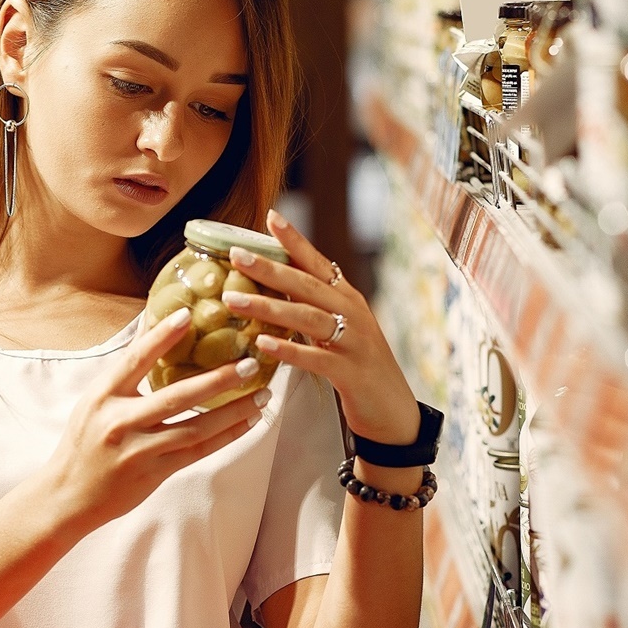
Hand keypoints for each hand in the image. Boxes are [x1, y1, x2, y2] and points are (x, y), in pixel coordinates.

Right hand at [41, 307, 268, 531]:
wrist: (69, 495)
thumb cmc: (84, 441)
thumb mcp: (96, 400)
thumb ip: (126, 370)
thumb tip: (151, 326)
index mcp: (103, 396)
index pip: (135, 359)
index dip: (161, 337)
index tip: (188, 316)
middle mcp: (121, 421)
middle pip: (177, 396)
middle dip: (218, 379)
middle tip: (249, 364)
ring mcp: (139, 450)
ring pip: (196, 427)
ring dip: (233, 410)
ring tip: (261, 395)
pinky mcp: (154, 473)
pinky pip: (197, 451)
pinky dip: (226, 436)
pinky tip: (247, 422)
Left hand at [219, 209, 419, 446]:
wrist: (392, 410)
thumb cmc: (357, 367)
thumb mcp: (339, 329)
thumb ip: (313, 307)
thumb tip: (275, 288)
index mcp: (347, 299)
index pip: (318, 263)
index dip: (295, 240)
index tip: (270, 217)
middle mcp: (352, 313)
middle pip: (307, 285)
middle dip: (270, 268)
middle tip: (236, 254)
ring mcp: (353, 342)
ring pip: (306, 318)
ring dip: (268, 307)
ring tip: (234, 299)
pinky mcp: (350, 372)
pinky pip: (315, 357)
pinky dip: (288, 349)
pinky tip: (262, 343)